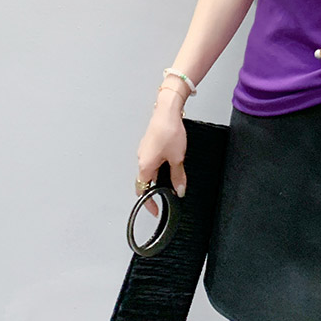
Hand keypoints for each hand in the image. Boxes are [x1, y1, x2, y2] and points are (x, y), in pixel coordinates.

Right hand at [136, 94, 187, 216]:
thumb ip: (178, 176)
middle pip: (144, 181)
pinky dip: (159, 165)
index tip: (156, 211)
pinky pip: (151, 160)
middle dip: (155, 189)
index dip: (149, 203)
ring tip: (172, 177)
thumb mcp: (177, 158)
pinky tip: (170, 161)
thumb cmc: (169, 131)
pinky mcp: (149, 143)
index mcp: (145, 166)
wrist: (167, 110)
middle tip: (166, 195)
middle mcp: (141, 159)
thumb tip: (179, 190)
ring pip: (149, 170)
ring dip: (158, 176)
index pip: (142, 191)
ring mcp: (144, 150)